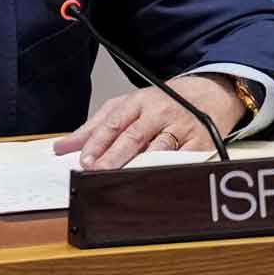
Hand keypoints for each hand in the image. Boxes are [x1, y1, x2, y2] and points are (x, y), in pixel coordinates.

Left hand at [52, 75, 244, 169]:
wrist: (210, 93)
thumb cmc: (163, 103)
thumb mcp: (128, 105)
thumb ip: (95, 126)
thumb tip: (63, 146)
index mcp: (138, 102)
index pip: (113, 123)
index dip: (98, 142)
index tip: (83, 159)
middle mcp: (159, 113)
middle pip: (133, 137)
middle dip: (113, 156)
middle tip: (96, 172)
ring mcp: (181, 128)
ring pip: (157, 149)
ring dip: (139, 165)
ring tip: (121, 179)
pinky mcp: (201, 143)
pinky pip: (182, 160)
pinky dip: (169, 170)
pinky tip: (155, 180)